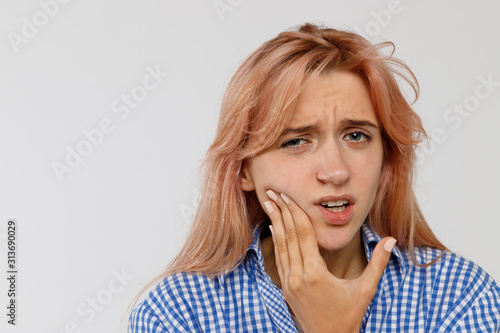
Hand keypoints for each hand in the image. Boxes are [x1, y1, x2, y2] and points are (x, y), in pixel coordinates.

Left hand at [263, 190, 395, 332]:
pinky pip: (279, 259)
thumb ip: (377, 263)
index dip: (295, 212)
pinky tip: (275, 228)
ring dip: (275, 222)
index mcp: (315, 273)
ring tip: (268, 203)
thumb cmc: (348, 317)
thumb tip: (391, 240)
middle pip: (288, 236)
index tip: (287, 195)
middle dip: (280, 211)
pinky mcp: (286, 288)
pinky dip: (277, 241)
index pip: (303, 234)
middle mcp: (297, 276)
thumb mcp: (365, 290)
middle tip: (272, 190)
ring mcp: (289, 283)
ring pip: (280, 246)